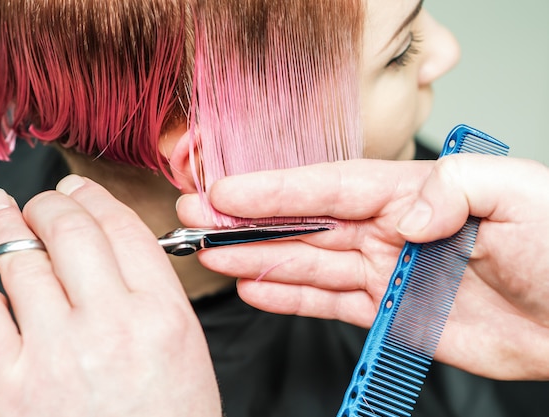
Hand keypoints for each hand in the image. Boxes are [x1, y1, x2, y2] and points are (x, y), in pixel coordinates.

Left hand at [0, 175, 220, 416]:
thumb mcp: (184, 354)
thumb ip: (151, 298)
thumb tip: (107, 251)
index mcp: (164, 316)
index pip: (122, 229)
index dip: (94, 198)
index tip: (77, 188)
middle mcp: (112, 326)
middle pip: (70, 230)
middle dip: (48, 203)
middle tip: (38, 200)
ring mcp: (57, 354)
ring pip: (20, 260)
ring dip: (5, 226)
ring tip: (0, 212)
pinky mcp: (10, 389)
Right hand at [177, 155, 548, 379]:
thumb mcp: (517, 195)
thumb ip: (453, 187)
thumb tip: (405, 212)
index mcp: (412, 193)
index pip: (329, 189)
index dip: (275, 191)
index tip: (226, 193)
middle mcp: (389, 229)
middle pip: (305, 224)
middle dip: (248, 221)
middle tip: (198, 218)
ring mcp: (386, 272)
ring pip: (308, 263)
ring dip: (258, 258)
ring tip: (214, 255)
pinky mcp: (390, 314)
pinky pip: (329, 303)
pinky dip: (290, 296)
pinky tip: (255, 288)